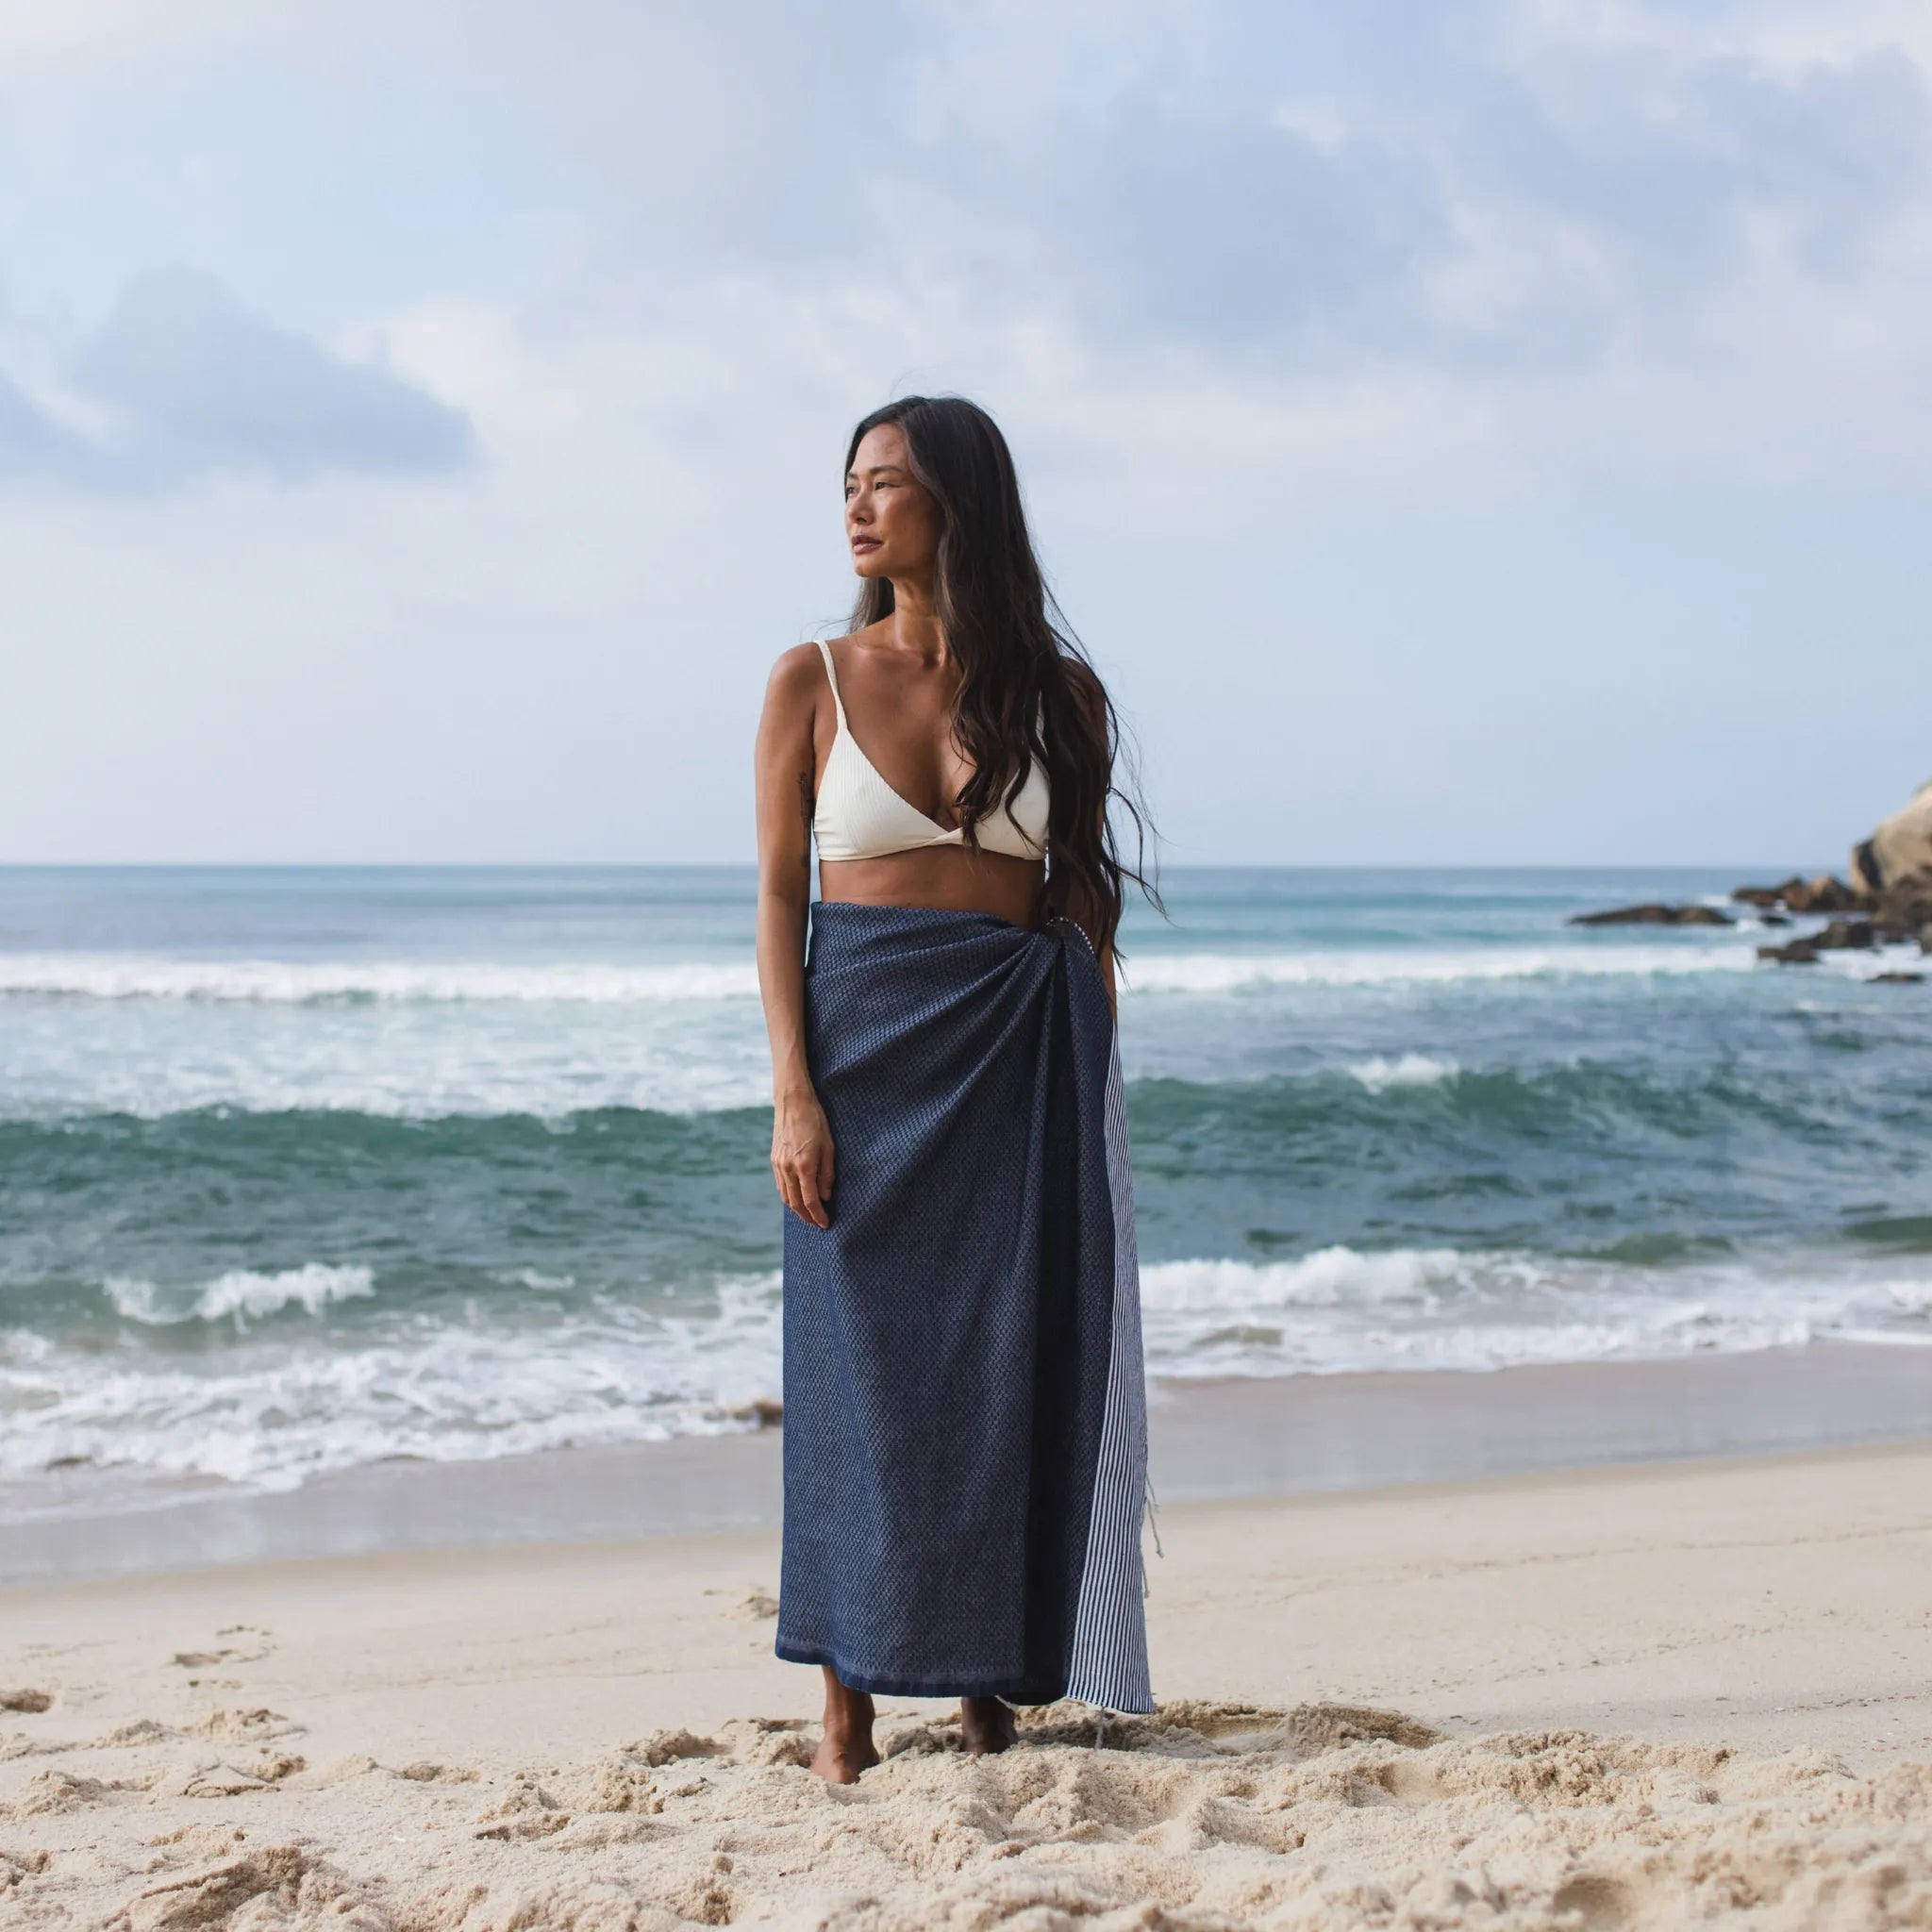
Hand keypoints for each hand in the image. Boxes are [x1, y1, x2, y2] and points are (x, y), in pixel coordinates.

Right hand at [772, 1087, 835, 1228]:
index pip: (810, 1201)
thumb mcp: (829, 1146)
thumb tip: (826, 1196)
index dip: (818, 1215)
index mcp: (804, 1165)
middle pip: (795, 1204)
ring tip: (808, 1214)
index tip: (826, 1224)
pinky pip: (780, 1185)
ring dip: (797, 1209)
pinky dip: (789, 1196)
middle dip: (807, 1217)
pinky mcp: (774, 1160)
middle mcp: (788, 1168)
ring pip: (786, 1197)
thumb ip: (827, 1174)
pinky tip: (797, 1197)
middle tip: (817, 1224)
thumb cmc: (816, 1121)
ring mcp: (778, 1164)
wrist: (792, 1102)